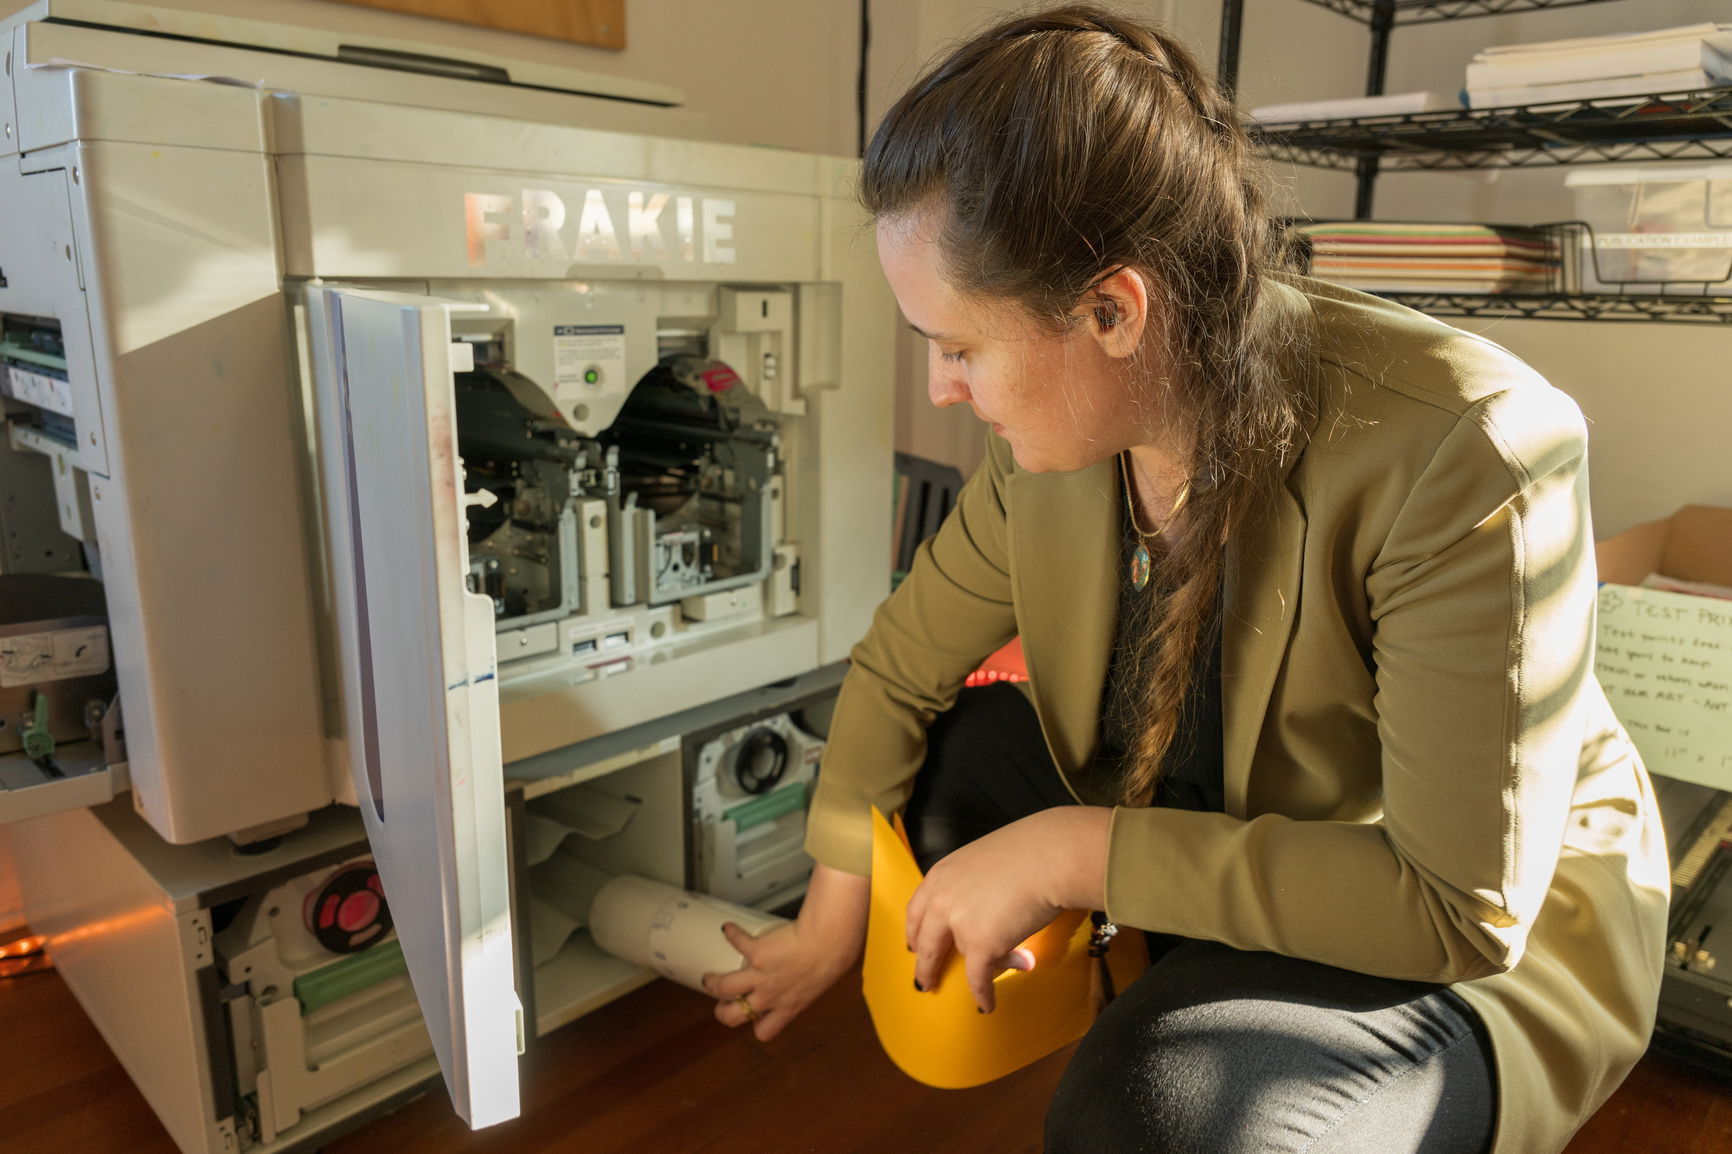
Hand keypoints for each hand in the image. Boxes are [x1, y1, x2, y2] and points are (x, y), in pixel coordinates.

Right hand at [702, 864, 867, 1040]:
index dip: (755, 1025)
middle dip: (722, 1012)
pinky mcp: (757, 953)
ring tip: (709, 977)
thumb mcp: (818, 985)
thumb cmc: (831, 961)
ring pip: (724, 987)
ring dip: (714, 982)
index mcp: (787, 1008)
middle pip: (733, 1016)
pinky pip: (737, 942)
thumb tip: (810, 978)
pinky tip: (728, 929)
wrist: (828, 943)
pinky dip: (731, 934)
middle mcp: (770, 997)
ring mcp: (760, 976)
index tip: (754, 1015)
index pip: (764, 1031)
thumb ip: (807, 987)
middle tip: (721, 1002)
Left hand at [906, 806, 1110, 1013]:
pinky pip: (978, 979)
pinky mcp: (980, 944)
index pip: (917, 910)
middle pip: (925, 941)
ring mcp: (959, 923)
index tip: (914, 944)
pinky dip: (982, 995)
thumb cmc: (1029, 852)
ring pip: (966, 957)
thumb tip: (985, 911)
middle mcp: (942, 899)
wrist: (1049, 857)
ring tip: (1010, 963)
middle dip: (925, 965)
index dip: (914, 931)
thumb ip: (974, 885)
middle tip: (924, 979)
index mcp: (941, 875)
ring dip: (987, 964)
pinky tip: (986, 1004)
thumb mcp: (984, 860)